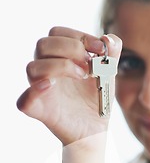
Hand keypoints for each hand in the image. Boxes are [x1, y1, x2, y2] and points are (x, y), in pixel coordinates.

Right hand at [17, 27, 121, 145]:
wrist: (95, 130)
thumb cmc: (97, 99)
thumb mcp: (109, 75)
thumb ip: (112, 55)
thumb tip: (109, 39)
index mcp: (59, 57)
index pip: (57, 33)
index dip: (79, 36)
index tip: (100, 49)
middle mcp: (46, 70)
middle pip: (43, 45)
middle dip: (70, 48)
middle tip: (90, 64)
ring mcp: (40, 90)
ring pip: (32, 67)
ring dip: (60, 66)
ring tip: (82, 75)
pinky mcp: (39, 110)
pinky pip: (24, 100)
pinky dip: (34, 91)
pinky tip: (51, 85)